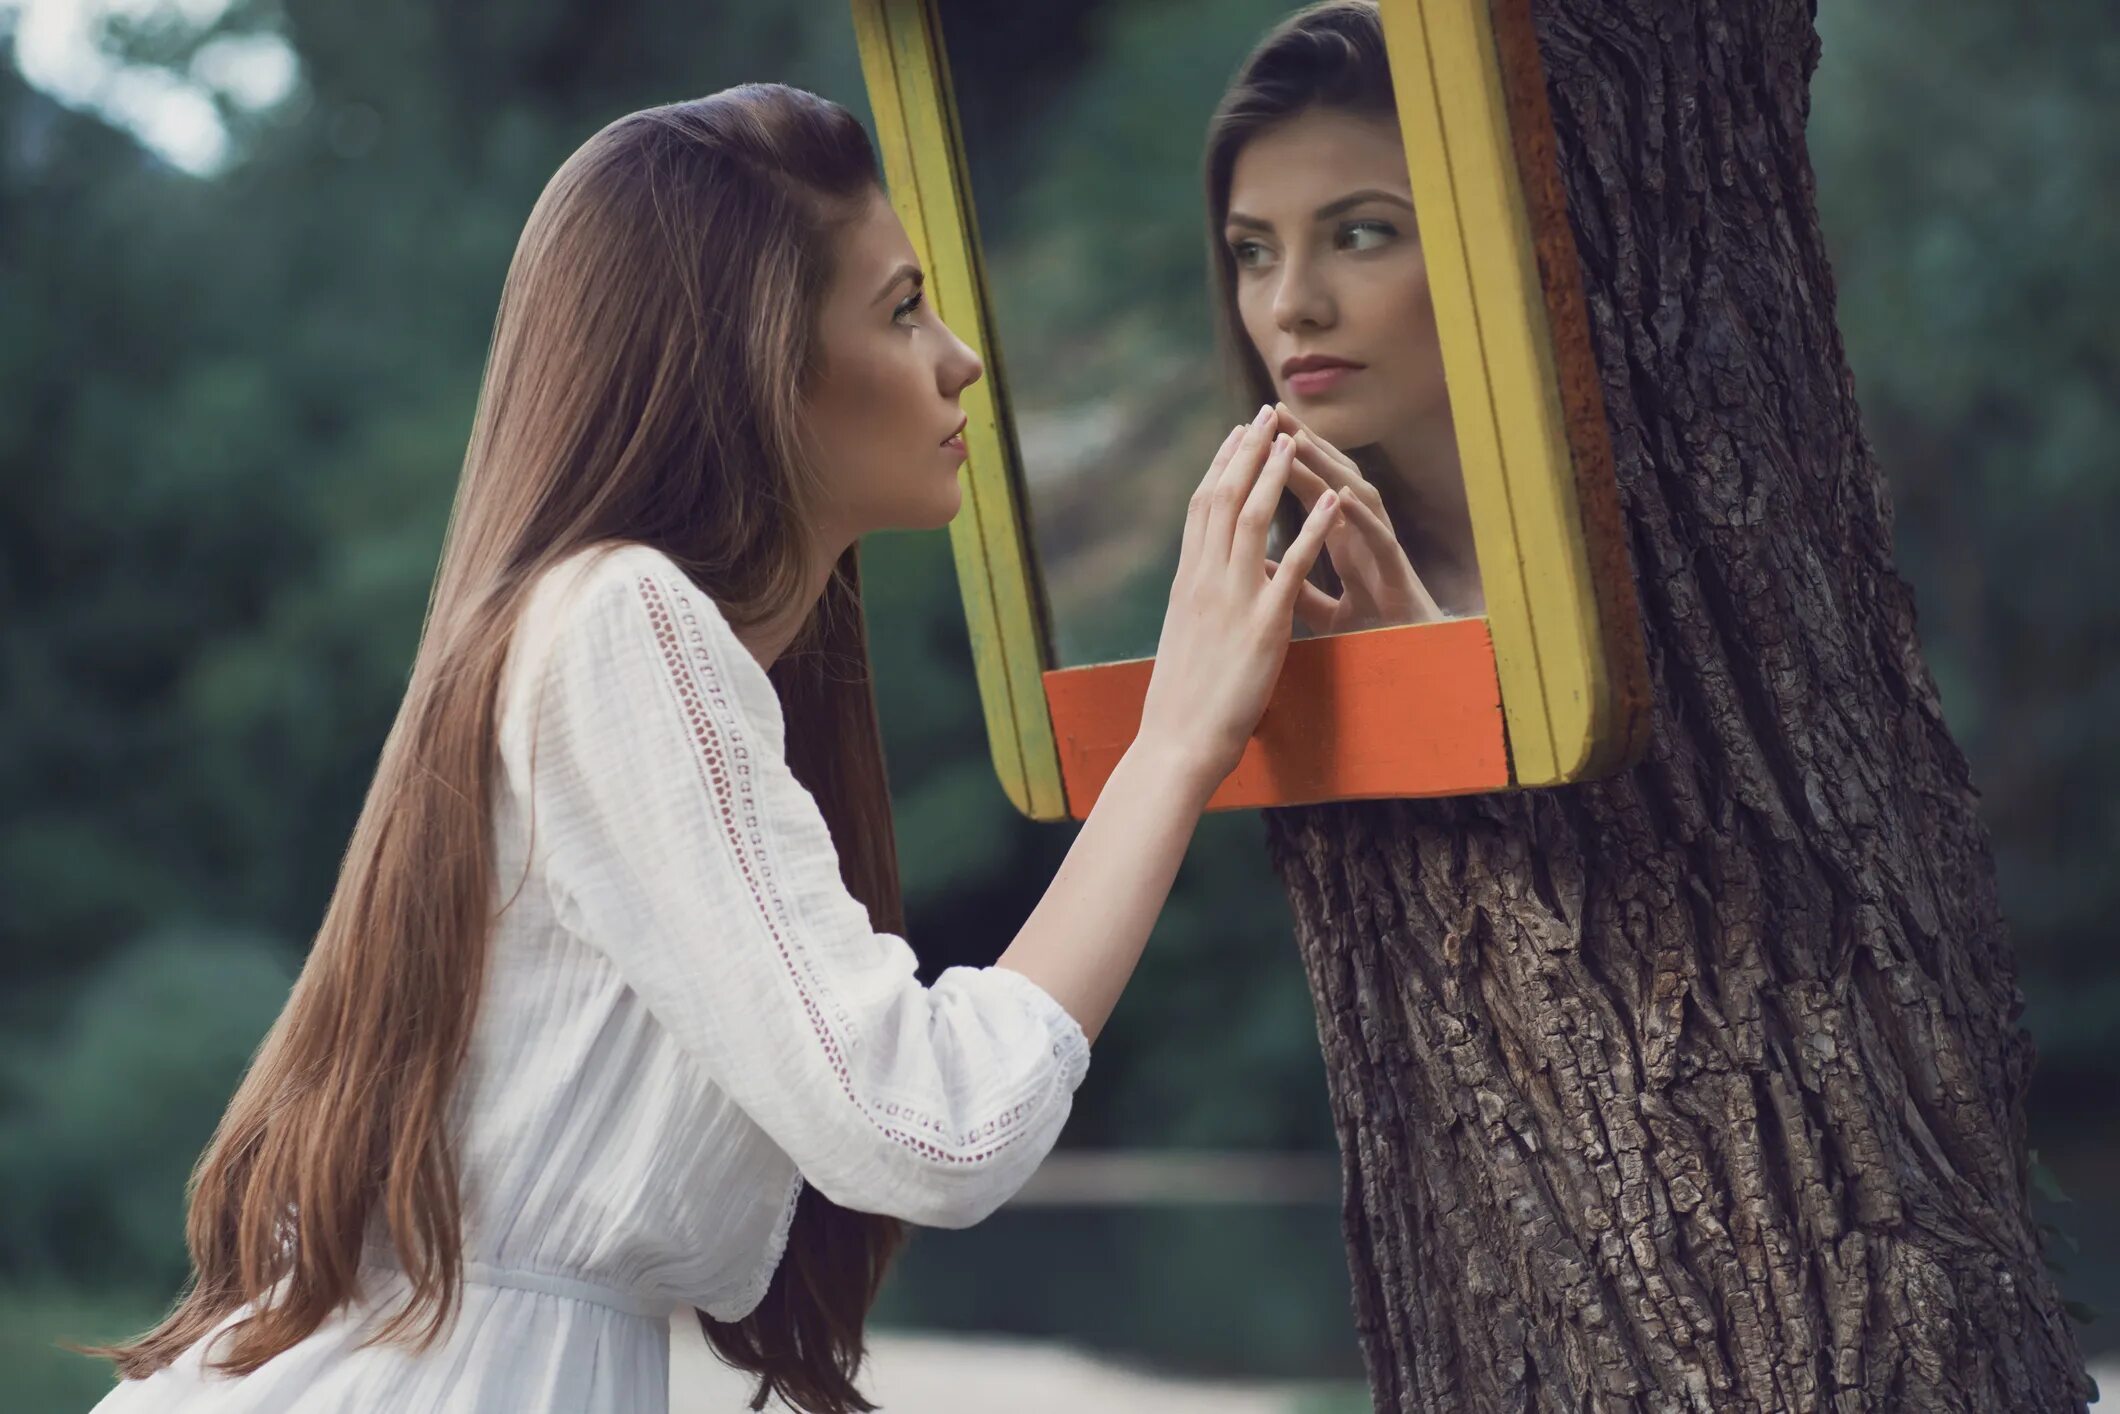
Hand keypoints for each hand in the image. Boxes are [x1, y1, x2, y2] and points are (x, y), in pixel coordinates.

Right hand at [1136, 405, 1342, 791]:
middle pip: (1225, 499)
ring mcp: (1233, 600)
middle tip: (1265, 412)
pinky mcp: (1264, 625)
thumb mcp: (1184, 640)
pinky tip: (1333, 501)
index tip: (1236, 434)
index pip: (1202, 509)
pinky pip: (1293, 566)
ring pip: (1253, 519)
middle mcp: (1205, 581)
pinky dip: (1315, 529)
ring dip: (1275, 473)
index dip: (1221, 466)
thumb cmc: (1179, 704)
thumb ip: (1196, 605)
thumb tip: (1200, 584)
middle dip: (1246, 452)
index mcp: (1187, 583)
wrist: (1176, 743)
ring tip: (1293, 437)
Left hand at [1264, 403, 1443, 632]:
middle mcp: (1362, 536)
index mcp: (1341, 541)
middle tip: (1274, 412)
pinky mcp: (1398, 575)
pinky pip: (1381, 540)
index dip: (1283, 463)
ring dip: (1330, 468)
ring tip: (1299, 440)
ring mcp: (1380, 551)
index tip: (1253, 435)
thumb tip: (1254, 564)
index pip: (1310, 491)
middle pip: (1332, 481)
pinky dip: (1363, 517)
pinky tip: (1344, 497)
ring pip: (1359, 497)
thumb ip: (1292, 583)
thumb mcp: (1319, 609)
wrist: (1409, 665)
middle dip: (1305, 445)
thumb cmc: (1372, 632)